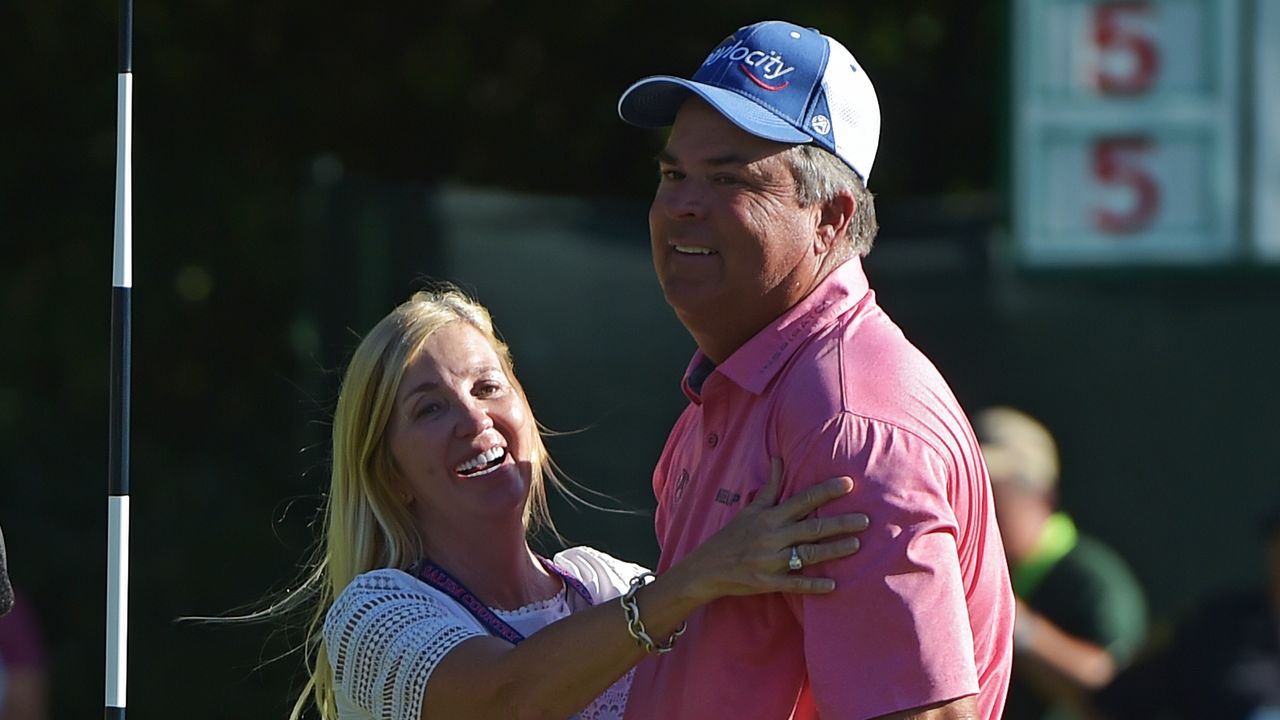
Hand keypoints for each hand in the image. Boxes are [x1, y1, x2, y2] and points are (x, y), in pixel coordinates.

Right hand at [673, 457, 868, 603]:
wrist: (707, 567)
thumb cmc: (732, 536)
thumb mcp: (749, 509)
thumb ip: (770, 487)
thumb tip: (779, 458)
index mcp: (769, 517)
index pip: (803, 500)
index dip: (827, 492)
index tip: (849, 484)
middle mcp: (772, 536)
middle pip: (812, 528)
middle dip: (840, 523)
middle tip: (866, 520)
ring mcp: (771, 560)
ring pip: (808, 554)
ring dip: (834, 550)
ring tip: (856, 545)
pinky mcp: (768, 582)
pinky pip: (795, 583)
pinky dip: (813, 585)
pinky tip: (833, 585)